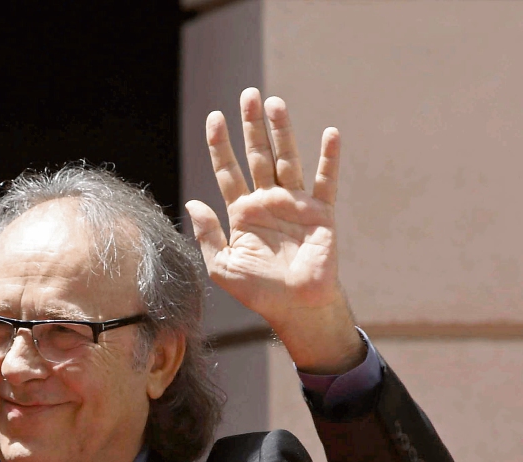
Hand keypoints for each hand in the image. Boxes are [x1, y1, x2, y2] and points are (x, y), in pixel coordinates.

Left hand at [185, 88, 362, 372]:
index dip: (220, 145)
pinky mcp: (320, 212)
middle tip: (249, 95)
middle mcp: (267, 202)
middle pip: (257, 156)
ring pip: (287, 159)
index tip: (214, 117)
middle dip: (251, 126)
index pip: (227, 171)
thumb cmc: (258, 290)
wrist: (295, 306)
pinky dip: (328, 158)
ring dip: (282, 132)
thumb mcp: (222, 265)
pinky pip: (325, 180)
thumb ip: (207, 234)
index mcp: (242, 212)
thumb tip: (192, 202)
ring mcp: (294, 204)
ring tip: (275, 103)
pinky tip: (329, 133)